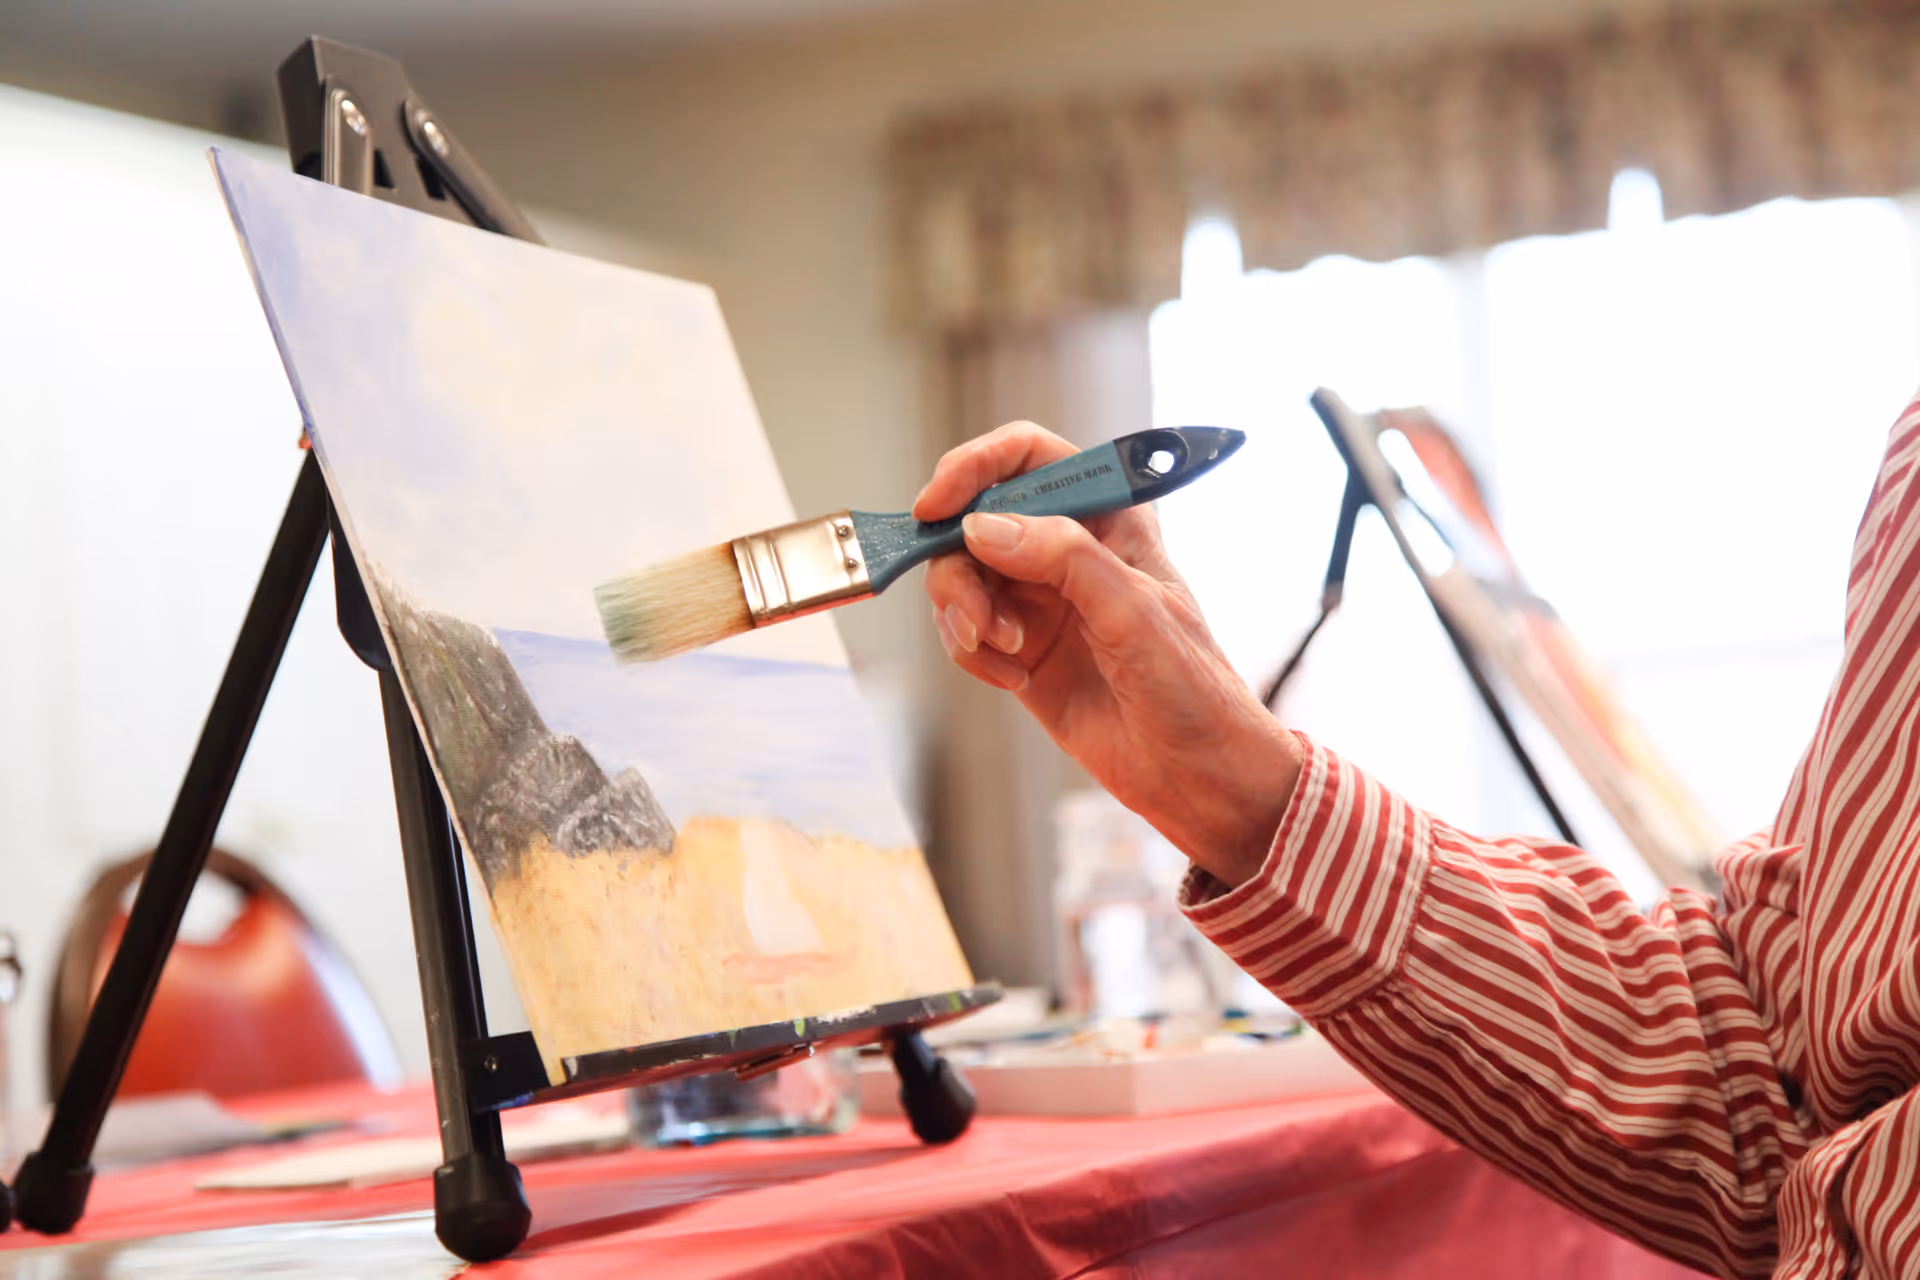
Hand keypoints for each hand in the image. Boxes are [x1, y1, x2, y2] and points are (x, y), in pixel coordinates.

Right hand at [917, 421, 1301, 888]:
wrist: (1195, 774)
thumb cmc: (1191, 687)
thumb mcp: (1134, 612)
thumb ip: (1063, 559)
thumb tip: (983, 527)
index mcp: (1109, 516)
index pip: (1027, 458)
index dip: (975, 468)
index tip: (938, 506)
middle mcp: (1067, 548)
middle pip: (975, 520)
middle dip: (960, 566)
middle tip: (976, 617)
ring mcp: (1040, 598)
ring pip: (960, 576)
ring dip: (964, 613)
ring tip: (1002, 652)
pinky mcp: (1020, 647)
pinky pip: (966, 630)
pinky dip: (973, 653)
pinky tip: (1013, 679)